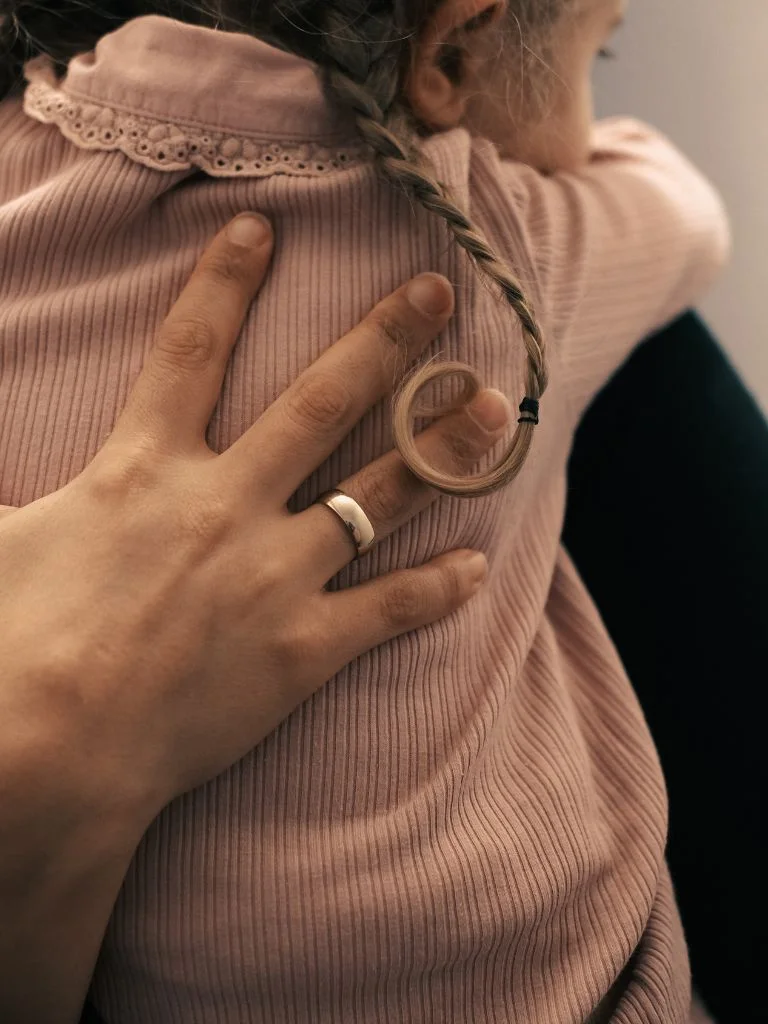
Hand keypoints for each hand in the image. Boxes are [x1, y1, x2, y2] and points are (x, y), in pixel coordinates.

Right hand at [0, 212, 510, 1022]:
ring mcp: (275, 575)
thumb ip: (8, 494)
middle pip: (320, 402)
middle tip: (437, 294)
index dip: (225, 281)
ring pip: (377, 493)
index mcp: (145, 468)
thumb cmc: (13, 643)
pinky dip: (436, 588)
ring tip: (493, 407)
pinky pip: (387, 609)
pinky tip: (475, 567)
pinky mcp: (302, 648)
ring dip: (439, 446)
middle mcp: (226, 504)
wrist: (54, 751)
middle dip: (383, 340)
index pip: (190, 349)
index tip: (262, 226)